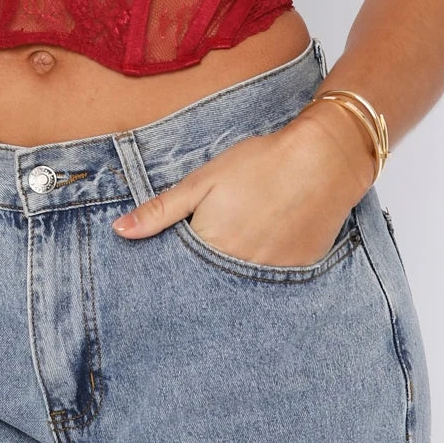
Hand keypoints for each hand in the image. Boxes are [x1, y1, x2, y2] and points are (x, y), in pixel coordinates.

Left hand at [111, 109, 373, 268]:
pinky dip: (267, 268)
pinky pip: (274, 280)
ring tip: (244, 241)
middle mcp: (240, 271)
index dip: (177, 265)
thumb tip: (120, 232)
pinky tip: (271, 243)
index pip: (182, 272)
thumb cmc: (260, 164)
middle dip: (205, 273)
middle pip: (212, 282)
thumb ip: (161, 210)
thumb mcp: (203, 180)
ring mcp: (272, 276)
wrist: (324, 159)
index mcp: (211, 248)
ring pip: (243, 283)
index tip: (175, 259)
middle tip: (215, 247)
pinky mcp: (299, 272)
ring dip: (236, 272)